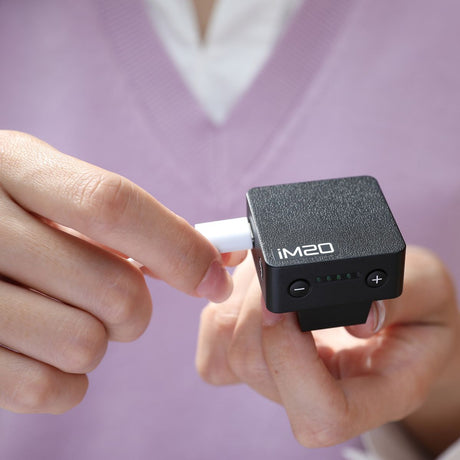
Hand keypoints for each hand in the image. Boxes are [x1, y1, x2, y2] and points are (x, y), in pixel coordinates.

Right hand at [0, 130, 241, 413]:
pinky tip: (47, 351)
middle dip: (135, 306)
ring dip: (98, 340)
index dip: (178, 247)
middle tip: (114, 297)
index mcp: (12, 167)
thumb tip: (201, 254)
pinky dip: (69, 381)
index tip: (215, 278)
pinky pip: (49, 390)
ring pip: (86, 345)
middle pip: (113, 288)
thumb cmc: (7, 214)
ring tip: (67, 316)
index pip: (112, 206)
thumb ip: (113, 215)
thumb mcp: (45, 187)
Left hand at [196, 246, 458, 449]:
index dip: (290, 360)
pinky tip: (244, 288)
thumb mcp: (426, 289)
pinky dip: (218, 312)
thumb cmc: (417, 307)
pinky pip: (214, 351)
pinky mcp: (260, 359)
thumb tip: (356, 318)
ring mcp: (284, 379)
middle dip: (254, 310)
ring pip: (227, 359)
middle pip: (258, 373)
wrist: (397, 315)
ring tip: (263, 272)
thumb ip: (400, 299)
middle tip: (270, 267)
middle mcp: (321, 393)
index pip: (321, 413)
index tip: (285, 307)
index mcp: (376, 392)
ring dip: (235, 304)